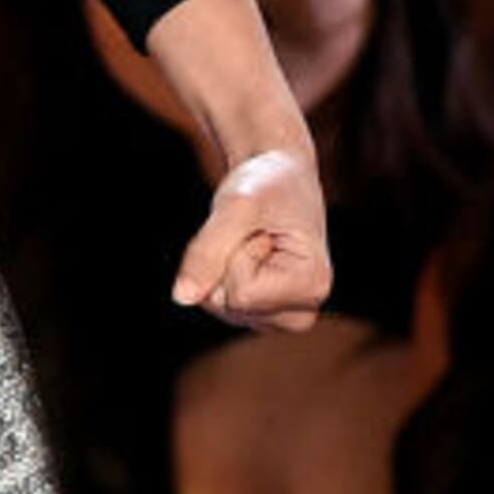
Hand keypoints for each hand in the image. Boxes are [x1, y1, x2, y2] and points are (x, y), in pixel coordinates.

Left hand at [171, 146, 330, 332]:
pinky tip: (244, 253)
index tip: (260, 229)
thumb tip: (181, 297)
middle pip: (227, 304)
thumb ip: (208, 251)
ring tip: (250, 242)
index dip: (235, 253)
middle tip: (252, 234)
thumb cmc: (266, 185)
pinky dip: (217, 272)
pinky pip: (214, 301)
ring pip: (218, 305)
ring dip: (220, 265)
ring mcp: (280, 317)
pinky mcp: (260, 312)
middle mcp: (301, 312)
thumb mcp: (237, 206)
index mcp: (312, 286)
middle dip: (223, 261)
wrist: (277, 176)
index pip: (242, 294)